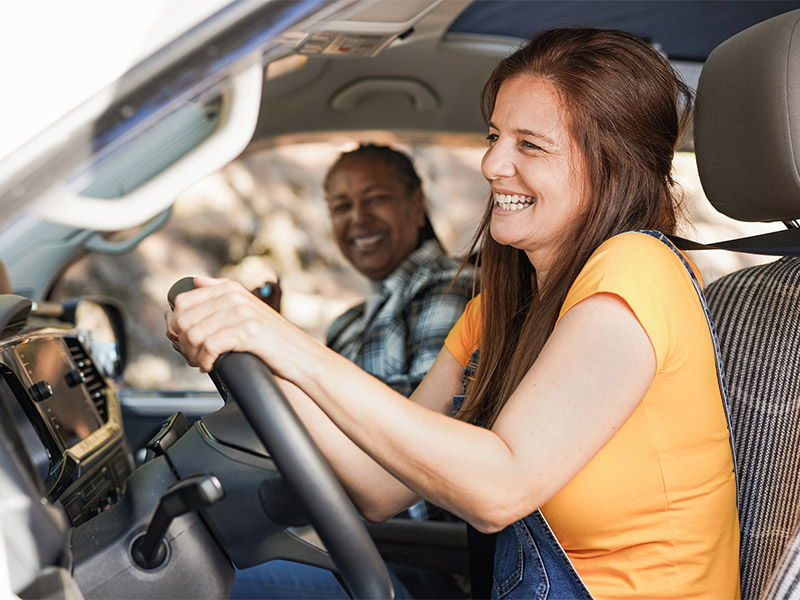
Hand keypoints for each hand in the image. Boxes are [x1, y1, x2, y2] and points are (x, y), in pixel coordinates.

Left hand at [165, 276, 312, 379]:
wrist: (301, 356)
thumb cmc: (272, 338)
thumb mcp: (247, 308)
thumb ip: (221, 291)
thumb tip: (195, 281)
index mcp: (230, 288)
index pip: (182, 301)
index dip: (175, 324)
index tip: (182, 340)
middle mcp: (234, 296)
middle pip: (184, 319)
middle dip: (182, 343)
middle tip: (192, 356)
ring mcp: (241, 312)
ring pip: (194, 335)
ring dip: (192, 355)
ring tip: (201, 363)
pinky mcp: (247, 332)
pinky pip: (209, 347)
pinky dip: (205, 361)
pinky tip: (210, 366)